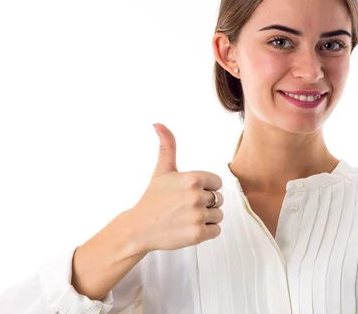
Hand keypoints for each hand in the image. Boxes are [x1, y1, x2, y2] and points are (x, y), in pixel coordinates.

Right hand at [128, 123, 223, 253]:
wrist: (139, 228)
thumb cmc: (153, 198)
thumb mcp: (162, 170)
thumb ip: (167, 146)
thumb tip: (158, 123)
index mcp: (192, 178)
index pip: (217, 182)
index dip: (205, 188)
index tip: (189, 193)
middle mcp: (197, 196)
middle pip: (218, 199)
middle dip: (205, 204)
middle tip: (185, 208)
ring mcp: (197, 216)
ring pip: (218, 215)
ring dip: (206, 218)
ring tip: (187, 218)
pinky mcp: (198, 234)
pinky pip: (216, 230)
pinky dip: (207, 231)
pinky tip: (190, 228)